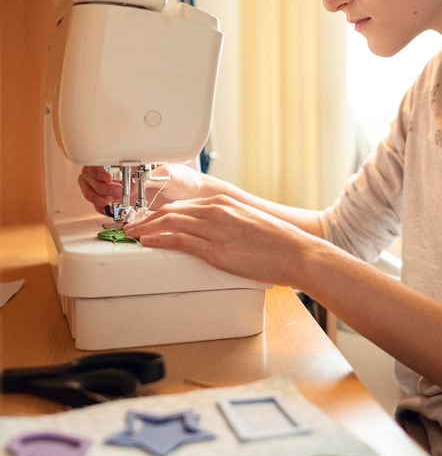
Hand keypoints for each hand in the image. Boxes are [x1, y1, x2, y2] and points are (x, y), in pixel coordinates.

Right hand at [77, 164, 206, 215]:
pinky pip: (104, 204)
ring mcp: (122, 188)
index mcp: (131, 161)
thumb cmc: (185, 180)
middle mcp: (123, 173)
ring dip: (96, 196)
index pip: (102, 158)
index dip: (98, 167)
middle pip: (92, 174)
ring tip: (110, 201)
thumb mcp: (171, 173)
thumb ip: (151, 176)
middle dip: (96, 184)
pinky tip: (111, 209)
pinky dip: (102, 207)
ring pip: (94, 188)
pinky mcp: (125, 203)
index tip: (106, 176)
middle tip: (113, 191)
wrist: (191, 196)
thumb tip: (135, 181)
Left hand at [123, 195, 314, 286]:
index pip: (182, 205)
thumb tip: (212, 234)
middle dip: (146, 218)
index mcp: (224, 203)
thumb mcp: (248, 223)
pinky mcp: (217, 250)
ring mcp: (216, 230)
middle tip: (130, 226)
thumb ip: (227, 223)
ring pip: (170, 222)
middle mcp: (217, 212)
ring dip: (146, 228)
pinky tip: (147, 242)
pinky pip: (180, 241)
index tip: (147, 220)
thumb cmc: (277, 242)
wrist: (296, 253)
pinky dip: (159, 239)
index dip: (159, 212)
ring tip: (131, 235)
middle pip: (171, 211)